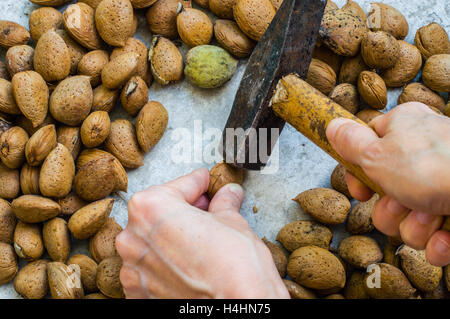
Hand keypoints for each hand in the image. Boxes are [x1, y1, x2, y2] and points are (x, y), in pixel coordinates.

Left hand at [116, 168, 288, 298]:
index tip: (203, 181)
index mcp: (151, 208)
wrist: (238, 310)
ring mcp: (133, 269)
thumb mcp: (234, 222)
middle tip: (206, 209)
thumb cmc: (236, 267)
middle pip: (158, 213)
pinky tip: (188, 264)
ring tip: (198, 239)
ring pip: (152, 242)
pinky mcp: (139, 294)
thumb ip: (223, 204)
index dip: (195, 183)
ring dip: (171, 237)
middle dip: (182, 209)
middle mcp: (133, 237)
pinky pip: (150, 269)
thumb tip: (228, 195)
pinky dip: (166, 263)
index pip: (176, 187)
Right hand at [326, 102, 449, 265]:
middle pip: (384, 193)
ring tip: (432, 215)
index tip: (361, 191)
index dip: (359, 177)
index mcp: (402, 130)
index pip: (366, 150)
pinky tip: (445, 237)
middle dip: (390, 209)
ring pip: (407, 219)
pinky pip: (434, 237)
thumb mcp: (377, 153)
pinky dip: (437, 242)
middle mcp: (421, 155)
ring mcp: (441, 185)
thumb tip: (332, 126)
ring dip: (415, 225)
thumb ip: (349, 142)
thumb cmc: (436, 167)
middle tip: (403, 200)